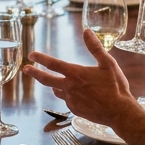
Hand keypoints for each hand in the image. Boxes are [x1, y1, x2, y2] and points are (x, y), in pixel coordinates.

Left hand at [23, 27, 138, 127]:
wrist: (119, 112)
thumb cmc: (115, 87)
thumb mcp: (108, 63)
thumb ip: (95, 47)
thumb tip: (86, 31)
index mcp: (76, 74)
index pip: (53, 64)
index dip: (41, 58)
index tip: (32, 55)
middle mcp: (69, 87)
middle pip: (46, 80)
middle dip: (35, 73)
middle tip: (26, 69)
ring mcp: (71, 100)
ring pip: (58, 91)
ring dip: (55, 85)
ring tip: (57, 82)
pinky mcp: (75, 110)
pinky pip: (68, 100)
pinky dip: (69, 95)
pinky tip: (78, 95)